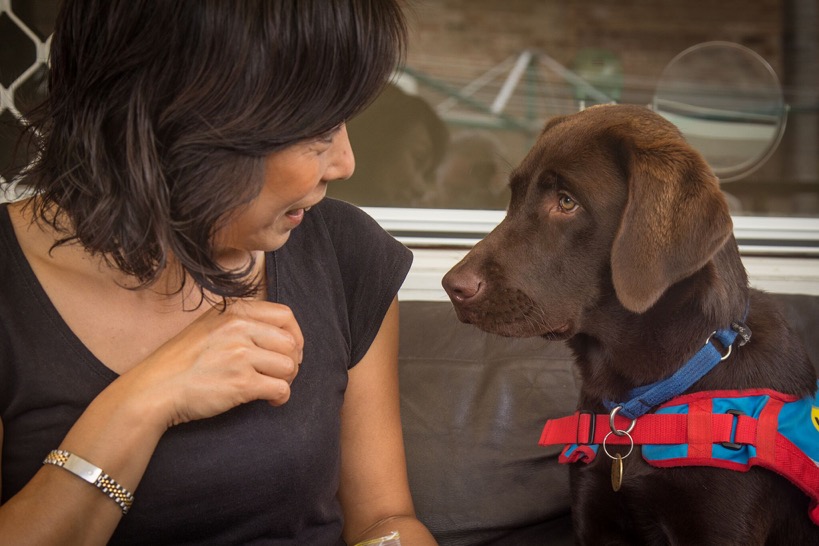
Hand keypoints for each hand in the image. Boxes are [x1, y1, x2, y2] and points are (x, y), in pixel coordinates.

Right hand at [123, 300, 303, 428]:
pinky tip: (270, 400)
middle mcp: (239, 328)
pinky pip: (281, 388)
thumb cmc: (179, 362)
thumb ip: (240, 323)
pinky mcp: (241, 382)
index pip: (285, 315)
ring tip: (272, 388)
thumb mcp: (208, 326)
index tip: (290, 351)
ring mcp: (240, 355)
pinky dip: (280, 397)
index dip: (295, 335)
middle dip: (292, 362)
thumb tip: (277, 335)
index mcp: (233, 311)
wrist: (153, 389)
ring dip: (286, 380)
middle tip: (280, 375)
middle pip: (291, 343)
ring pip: (289, 366)